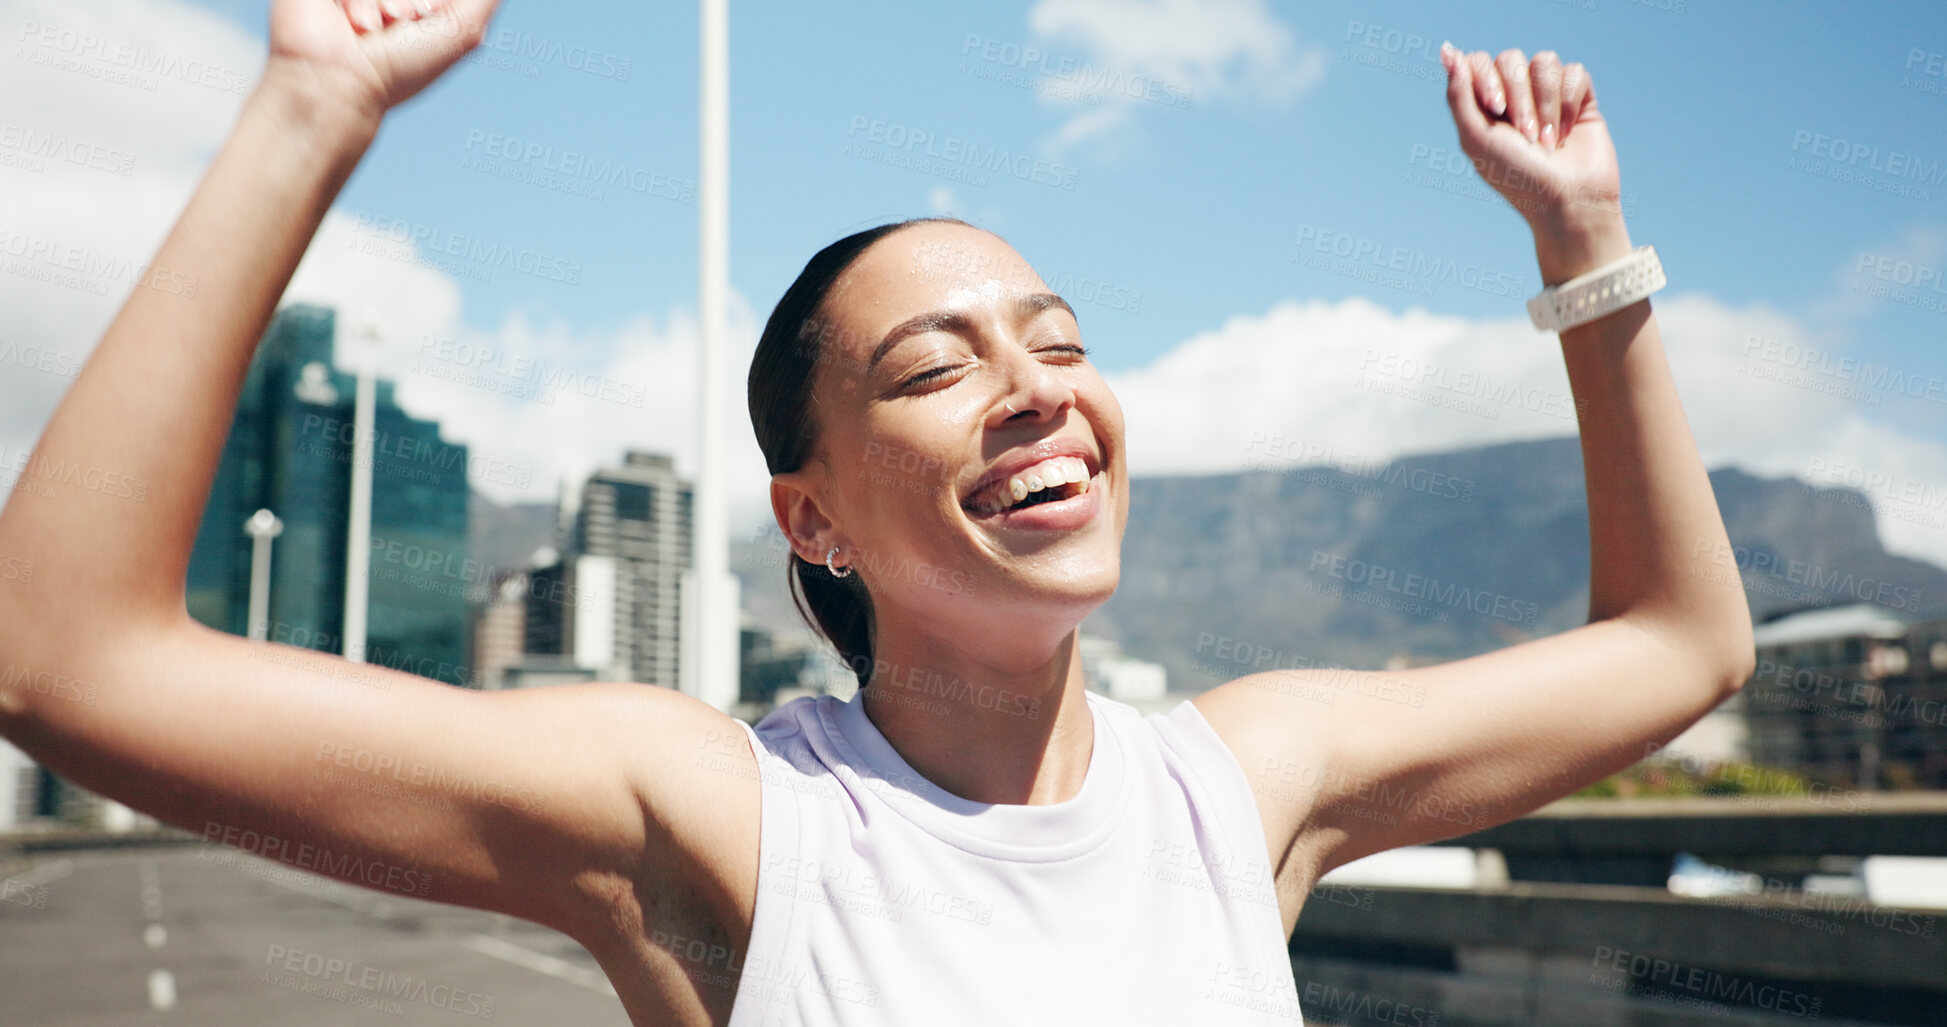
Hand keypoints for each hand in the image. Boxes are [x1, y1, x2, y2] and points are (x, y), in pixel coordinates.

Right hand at [264, 0, 501, 127]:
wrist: (341, 84)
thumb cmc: (401, 67)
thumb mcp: (463, 30)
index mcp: (415, 8)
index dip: (430, 2)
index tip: (426, 18)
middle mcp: (384, 1)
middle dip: (409, 0)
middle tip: (400, 24)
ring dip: (383, 0)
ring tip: (372, 29)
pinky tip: (356, 24)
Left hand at [1440, 44, 1630, 281]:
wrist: (1568, 201)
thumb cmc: (1517, 177)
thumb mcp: (1476, 138)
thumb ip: (1458, 95)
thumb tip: (1447, 51)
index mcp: (1483, 106)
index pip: (1477, 61)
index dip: (1486, 77)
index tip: (1496, 108)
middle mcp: (1514, 96)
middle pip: (1510, 59)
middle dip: (1519, 97)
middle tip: (1526, 135)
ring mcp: (1546, 96)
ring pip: (1544, 62)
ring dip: (1545, 103)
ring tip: (1548, 140)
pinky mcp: (1579, 98)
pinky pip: (1574, 72)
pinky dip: (1569, 104)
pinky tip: (1569, 132)